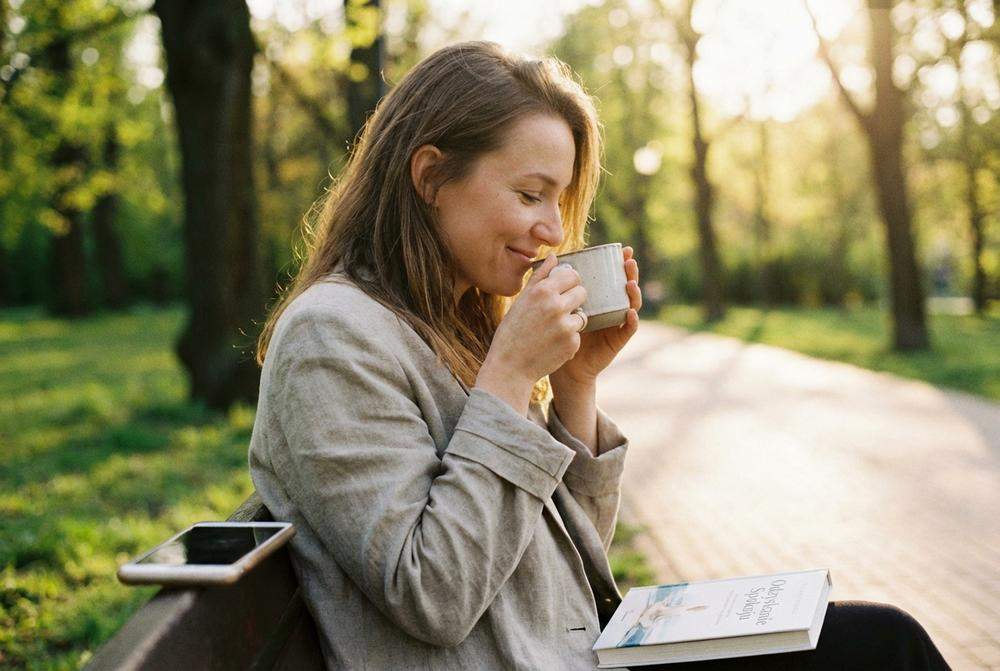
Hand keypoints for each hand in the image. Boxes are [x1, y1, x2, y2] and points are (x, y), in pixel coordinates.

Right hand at [475, 254, 587, 412]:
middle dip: (575, 300)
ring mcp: (566, 325)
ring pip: (582, 314)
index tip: (563, 291)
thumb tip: (553, 257)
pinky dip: (569, 339)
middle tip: (559, 311)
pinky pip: (578, 335)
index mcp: (542, 291)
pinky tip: (552, 345)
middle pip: (582, 292)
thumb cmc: (512, 331)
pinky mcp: (572, 343)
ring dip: (572, 320)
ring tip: (552, 330)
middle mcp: (556, 305)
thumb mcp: (521, 301)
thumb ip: (540, 277)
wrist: (510, 367)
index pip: (573, 276)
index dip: (570, 283)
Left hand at [550, 246, 641, 387]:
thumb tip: (552, 256)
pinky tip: (629, 312)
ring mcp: (616, 324)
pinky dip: (631, 320)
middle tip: (629, 260)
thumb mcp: (558, 305)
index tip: (622, 249)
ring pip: (632, 305)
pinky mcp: (617, 340)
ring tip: (630, 283)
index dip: (619, 264)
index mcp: (599, 299)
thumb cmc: (557, 333)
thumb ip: (557, 283)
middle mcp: (611, 309)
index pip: (613, 277)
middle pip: (626, 287)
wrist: (563, 365)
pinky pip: (628, 329)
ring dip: (634, 293)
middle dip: (630, 272)